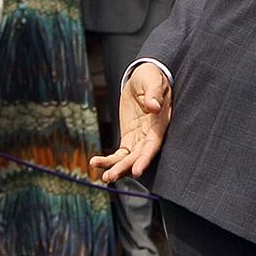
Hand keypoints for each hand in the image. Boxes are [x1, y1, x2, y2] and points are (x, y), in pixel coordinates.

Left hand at [92, 63, 171, 181]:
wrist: (143, 77)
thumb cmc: (152, 77)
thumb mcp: (153, 81)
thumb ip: (154, 94)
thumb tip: (154, 106)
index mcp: (159, 123)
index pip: (153, 145)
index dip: (145, 158)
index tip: (136, 171)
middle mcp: (151, 134)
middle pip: (139, 156)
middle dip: (125, 168)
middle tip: (109, 177)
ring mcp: (140, 137)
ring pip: (129, 158)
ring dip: (117, 168)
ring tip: (104, 178)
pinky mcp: (129, 137)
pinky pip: (120, 152)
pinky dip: (110, 159)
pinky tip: (95, 163)